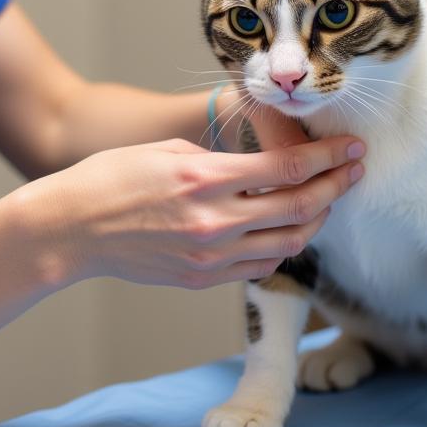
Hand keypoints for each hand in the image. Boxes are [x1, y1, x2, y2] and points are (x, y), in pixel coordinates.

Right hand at [44, 136, 363, 288]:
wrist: (72, 229)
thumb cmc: (110, 178)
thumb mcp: (167, 150)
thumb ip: (219, 161)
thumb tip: (260, 168)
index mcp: (204, 176)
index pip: (288, 169)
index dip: (329, 158)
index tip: (351, 147)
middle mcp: (214, 219)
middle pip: (300, 207)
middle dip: (336, 186)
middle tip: (354, 170)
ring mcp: (210, 255)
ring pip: (289, 242)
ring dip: (316, 219)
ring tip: (325, 200)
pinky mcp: (203, 278)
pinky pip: (259, 265)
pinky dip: (281, 245)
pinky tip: (285, 228)